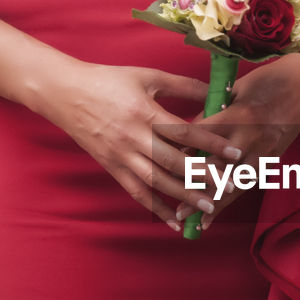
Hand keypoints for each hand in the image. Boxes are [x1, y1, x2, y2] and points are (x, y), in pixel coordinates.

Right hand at [41, 62, 243, 229]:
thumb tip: (215, 91)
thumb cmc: (108, 80)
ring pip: (157, 181)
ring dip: (184, 196)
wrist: (64, 93)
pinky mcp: (112, 168)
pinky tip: (175, 222)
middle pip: (174, 161)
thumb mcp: (147, 76)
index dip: (211, 143)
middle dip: (204, 175)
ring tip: (208, 207)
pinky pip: (136, 192)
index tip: (235, 153)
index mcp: (144, 112)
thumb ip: (182, 85)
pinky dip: (156, 208)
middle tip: (230, 186)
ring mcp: (121, 155)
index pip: (184, 132)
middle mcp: (133, 137)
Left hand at [175, 54, 299, 228]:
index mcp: (239, 117)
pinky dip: (229, 199)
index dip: (181, 153)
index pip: (202, 139)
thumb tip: (189, 132)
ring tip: (190, 218)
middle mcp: (251, 139)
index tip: (160, 165)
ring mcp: (265, 152)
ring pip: (233, 183)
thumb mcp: (237, 90)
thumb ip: (215, 113)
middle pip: (216, 169)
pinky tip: (214, 213)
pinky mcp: (273, 158)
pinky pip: (247, 182)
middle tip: (173, 207)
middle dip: (192, 187)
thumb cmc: (271, 79)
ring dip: (211, 202)